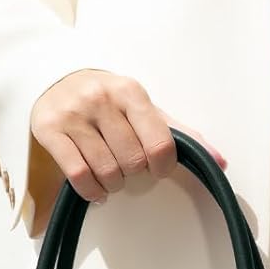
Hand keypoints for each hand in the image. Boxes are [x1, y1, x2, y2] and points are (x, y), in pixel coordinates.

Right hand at [29, 69, 226, 229]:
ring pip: (106, 171)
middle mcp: (101, 99)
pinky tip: (95, 188)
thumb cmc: (107, 100)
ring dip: (112, 185)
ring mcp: (73, 114)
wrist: (54, 77)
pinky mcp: (49, 129)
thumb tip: (220, 161)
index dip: (162, 166)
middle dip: (133, 174)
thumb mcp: (143, 108)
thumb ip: (179, 134)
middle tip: (127, 167)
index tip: (156, 166)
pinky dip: (91, 191)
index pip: (159, 143)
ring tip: (109, 175)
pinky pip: (79, 175)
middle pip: (132, 162)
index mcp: (130, 92)